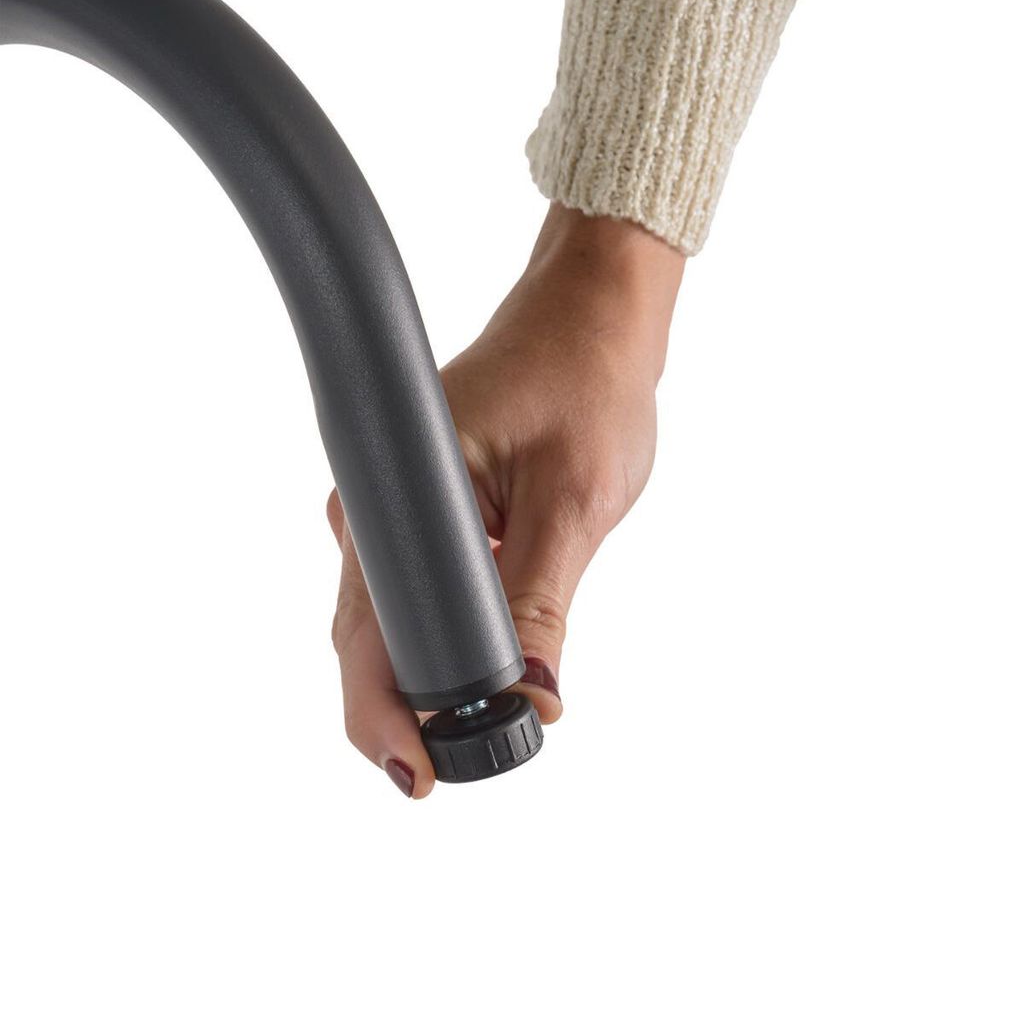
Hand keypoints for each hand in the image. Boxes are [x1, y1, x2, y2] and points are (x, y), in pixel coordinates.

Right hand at [326, 204, 683, 796]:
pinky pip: (418, 594)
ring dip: (431, 676)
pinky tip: (483, 659)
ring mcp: (391, 509)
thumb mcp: (571, 499)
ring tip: (485, 724)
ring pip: (393, 623)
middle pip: (369, 640)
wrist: (589, 316)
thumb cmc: (584, 381)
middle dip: (409, 711)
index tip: (428, 773)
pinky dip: (447, 636)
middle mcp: (373, 504)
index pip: (369, 634)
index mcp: (393, 492)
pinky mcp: (421, 512)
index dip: (389, 715)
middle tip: (475, 758)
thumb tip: (529, 698)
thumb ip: (541, 601)